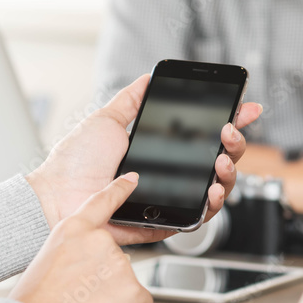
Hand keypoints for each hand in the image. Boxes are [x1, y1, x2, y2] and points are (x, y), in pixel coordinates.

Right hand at [9, 174, 152, 302]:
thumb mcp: (48, 265)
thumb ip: (75, 258)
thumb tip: (90, 272)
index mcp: (73, 229)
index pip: (102, 202)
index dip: (119, 189)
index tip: (133, 179)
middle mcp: (100, 241)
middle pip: (116, 262)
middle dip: (104, 284)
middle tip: (78, 299)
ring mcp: (119, 264)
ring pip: (127, 286)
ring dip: (111, 301)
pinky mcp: (134, 291)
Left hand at [26, 75, 262, 244]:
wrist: (55, 197)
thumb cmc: (74, 164)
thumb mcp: (106, 121)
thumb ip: (130, 101)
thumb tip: (147, 78)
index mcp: (161, 151)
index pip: (205, 136)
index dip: (230, 122)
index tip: (247, 107)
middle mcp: (171, 176)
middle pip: (220, 162)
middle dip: (234, 144)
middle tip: (229, 132)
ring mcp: (171, 201)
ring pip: (217, 190)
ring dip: (229, 173)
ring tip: (222, 160)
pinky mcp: (165, 224)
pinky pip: (199, 218)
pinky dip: (211, 205)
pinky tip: (211, 189)